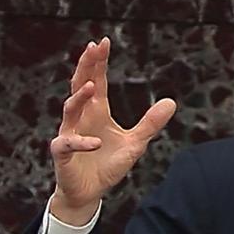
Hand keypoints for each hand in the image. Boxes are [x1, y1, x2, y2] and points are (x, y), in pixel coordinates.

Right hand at [49, 37, 176, 224]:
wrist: (90, 192)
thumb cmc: (108, 164)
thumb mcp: (136, 143)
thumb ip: (151, 123)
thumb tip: (171, 102)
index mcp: (98, 112)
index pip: (98, 81)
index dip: (99, 62)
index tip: (103, 42)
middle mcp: (81, 118)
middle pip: (80, 86)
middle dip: (86, 66)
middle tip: (92, 47)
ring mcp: (70, 133)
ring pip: (70, 109)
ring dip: (79, 98)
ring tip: (91, 86)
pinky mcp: (63, 154)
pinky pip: (68, 143)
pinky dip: (81, 142)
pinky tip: (96, 142)